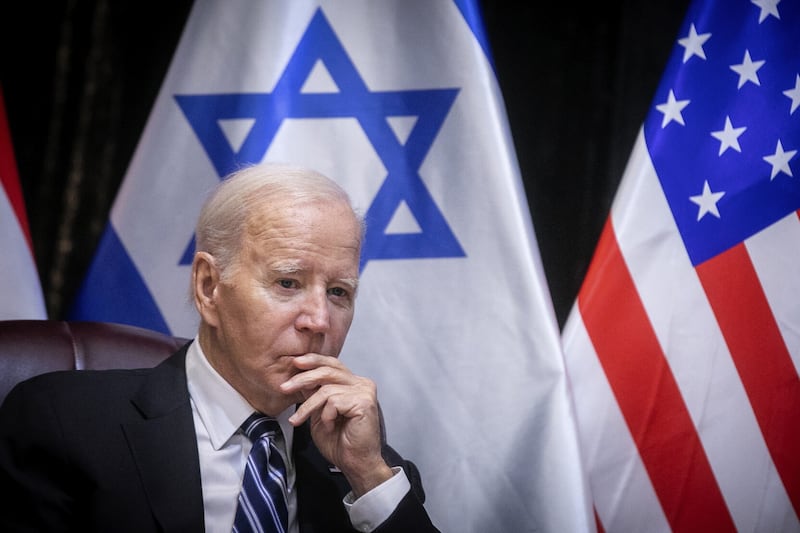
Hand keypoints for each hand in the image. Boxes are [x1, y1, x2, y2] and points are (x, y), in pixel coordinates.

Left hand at [281, 353, 393, 496]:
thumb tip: (300, 378)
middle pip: (328, 371)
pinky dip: (325, 415)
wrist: (355, 463)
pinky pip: (333, 401)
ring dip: (308, 406)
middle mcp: (361, 383)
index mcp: (353, 383)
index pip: (332, 364)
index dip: (314, 361)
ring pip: (327, 389)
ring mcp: (365, 391)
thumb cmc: (340, 441)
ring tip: (299, 420)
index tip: (295, 363)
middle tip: (285, 387)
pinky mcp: (364, 402)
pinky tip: (329, 427)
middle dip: (303, 378)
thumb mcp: (320, 412)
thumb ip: (315, 394)